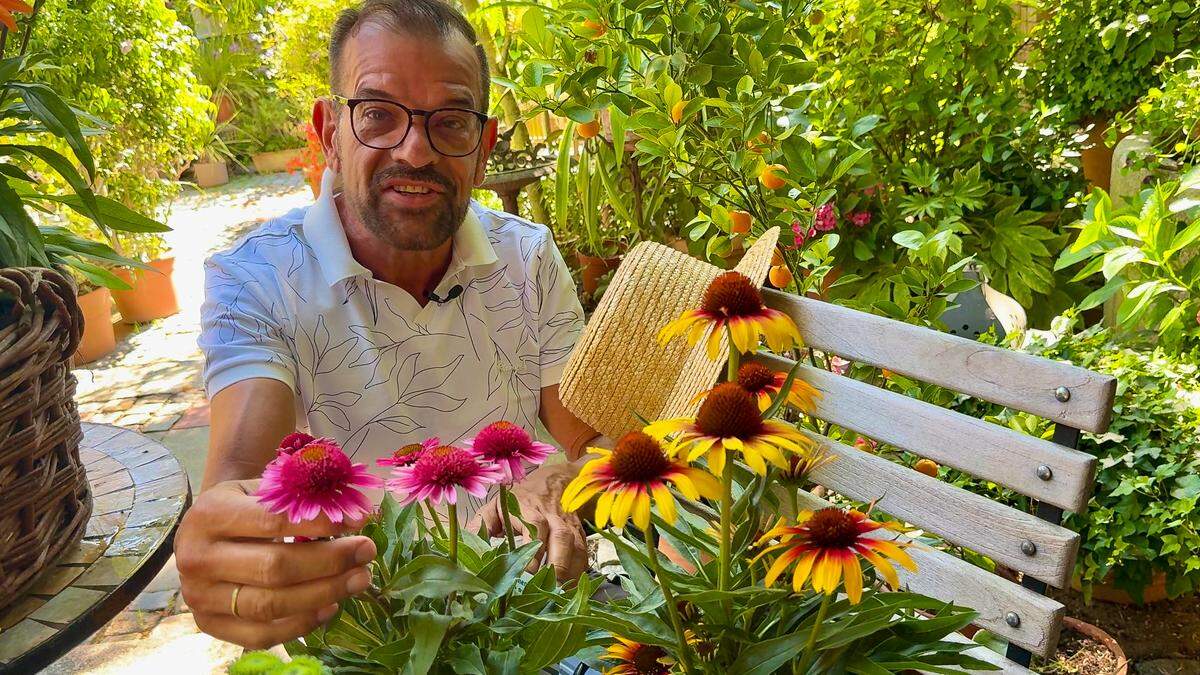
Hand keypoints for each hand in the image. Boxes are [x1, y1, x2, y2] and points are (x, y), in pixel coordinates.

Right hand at [175, 479, 376, 649]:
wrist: (203, 531)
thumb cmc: (243, 505)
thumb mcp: (261, 489)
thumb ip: (298, 499)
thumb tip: (355, 513)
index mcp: (210, 515)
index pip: (272, 523)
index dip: (319, 523)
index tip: (358, 522)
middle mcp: (197, 558)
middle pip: (274, 568)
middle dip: (329, 562)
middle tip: (366, 552)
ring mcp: (200, 596)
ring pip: (269, 605)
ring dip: (323, 595)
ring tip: (359, 580)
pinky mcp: (208, 625)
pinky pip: (260, 634)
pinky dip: (301, 625)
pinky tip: (331, 607)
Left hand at [469, 460, 588, 581]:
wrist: (554, 482)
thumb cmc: (518, 500)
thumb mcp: (495, 506)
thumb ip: (481, 526)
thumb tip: (466, 551)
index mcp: (530, 508)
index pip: (536, 527)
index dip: (533, 550)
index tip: (525, 574)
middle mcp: (554, 516)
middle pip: (561, 539)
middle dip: (556, 566)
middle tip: (546, 590)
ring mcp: (570, 526)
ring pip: (576, 548)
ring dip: (569, 573)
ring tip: (558, 596)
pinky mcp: (580, 535)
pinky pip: (584, 555)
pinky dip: (578, 573)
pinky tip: (568, 590)